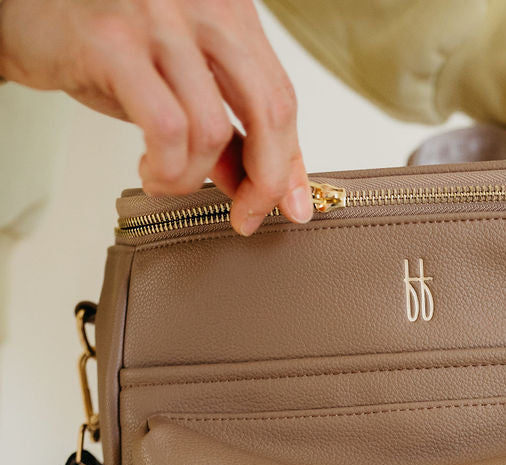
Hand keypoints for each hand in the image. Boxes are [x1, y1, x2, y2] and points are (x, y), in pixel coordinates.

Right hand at [0, 0, 309, 234]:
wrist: (27, 14)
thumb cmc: (105, 42)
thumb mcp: (180, 80)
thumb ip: (227, 124)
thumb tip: (265, 184)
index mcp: (228, 10)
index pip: (281, 94)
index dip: (291, 163)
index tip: (289, 206)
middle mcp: (202, 4)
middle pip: (269, 109)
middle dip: (264, 180)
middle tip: (245, 215)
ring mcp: (160, 19)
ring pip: (214, 128)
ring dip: (192, 176)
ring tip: (168, 179)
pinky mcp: (116, 42)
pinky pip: (167, 127)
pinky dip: (166, 166)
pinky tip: (151, 170)